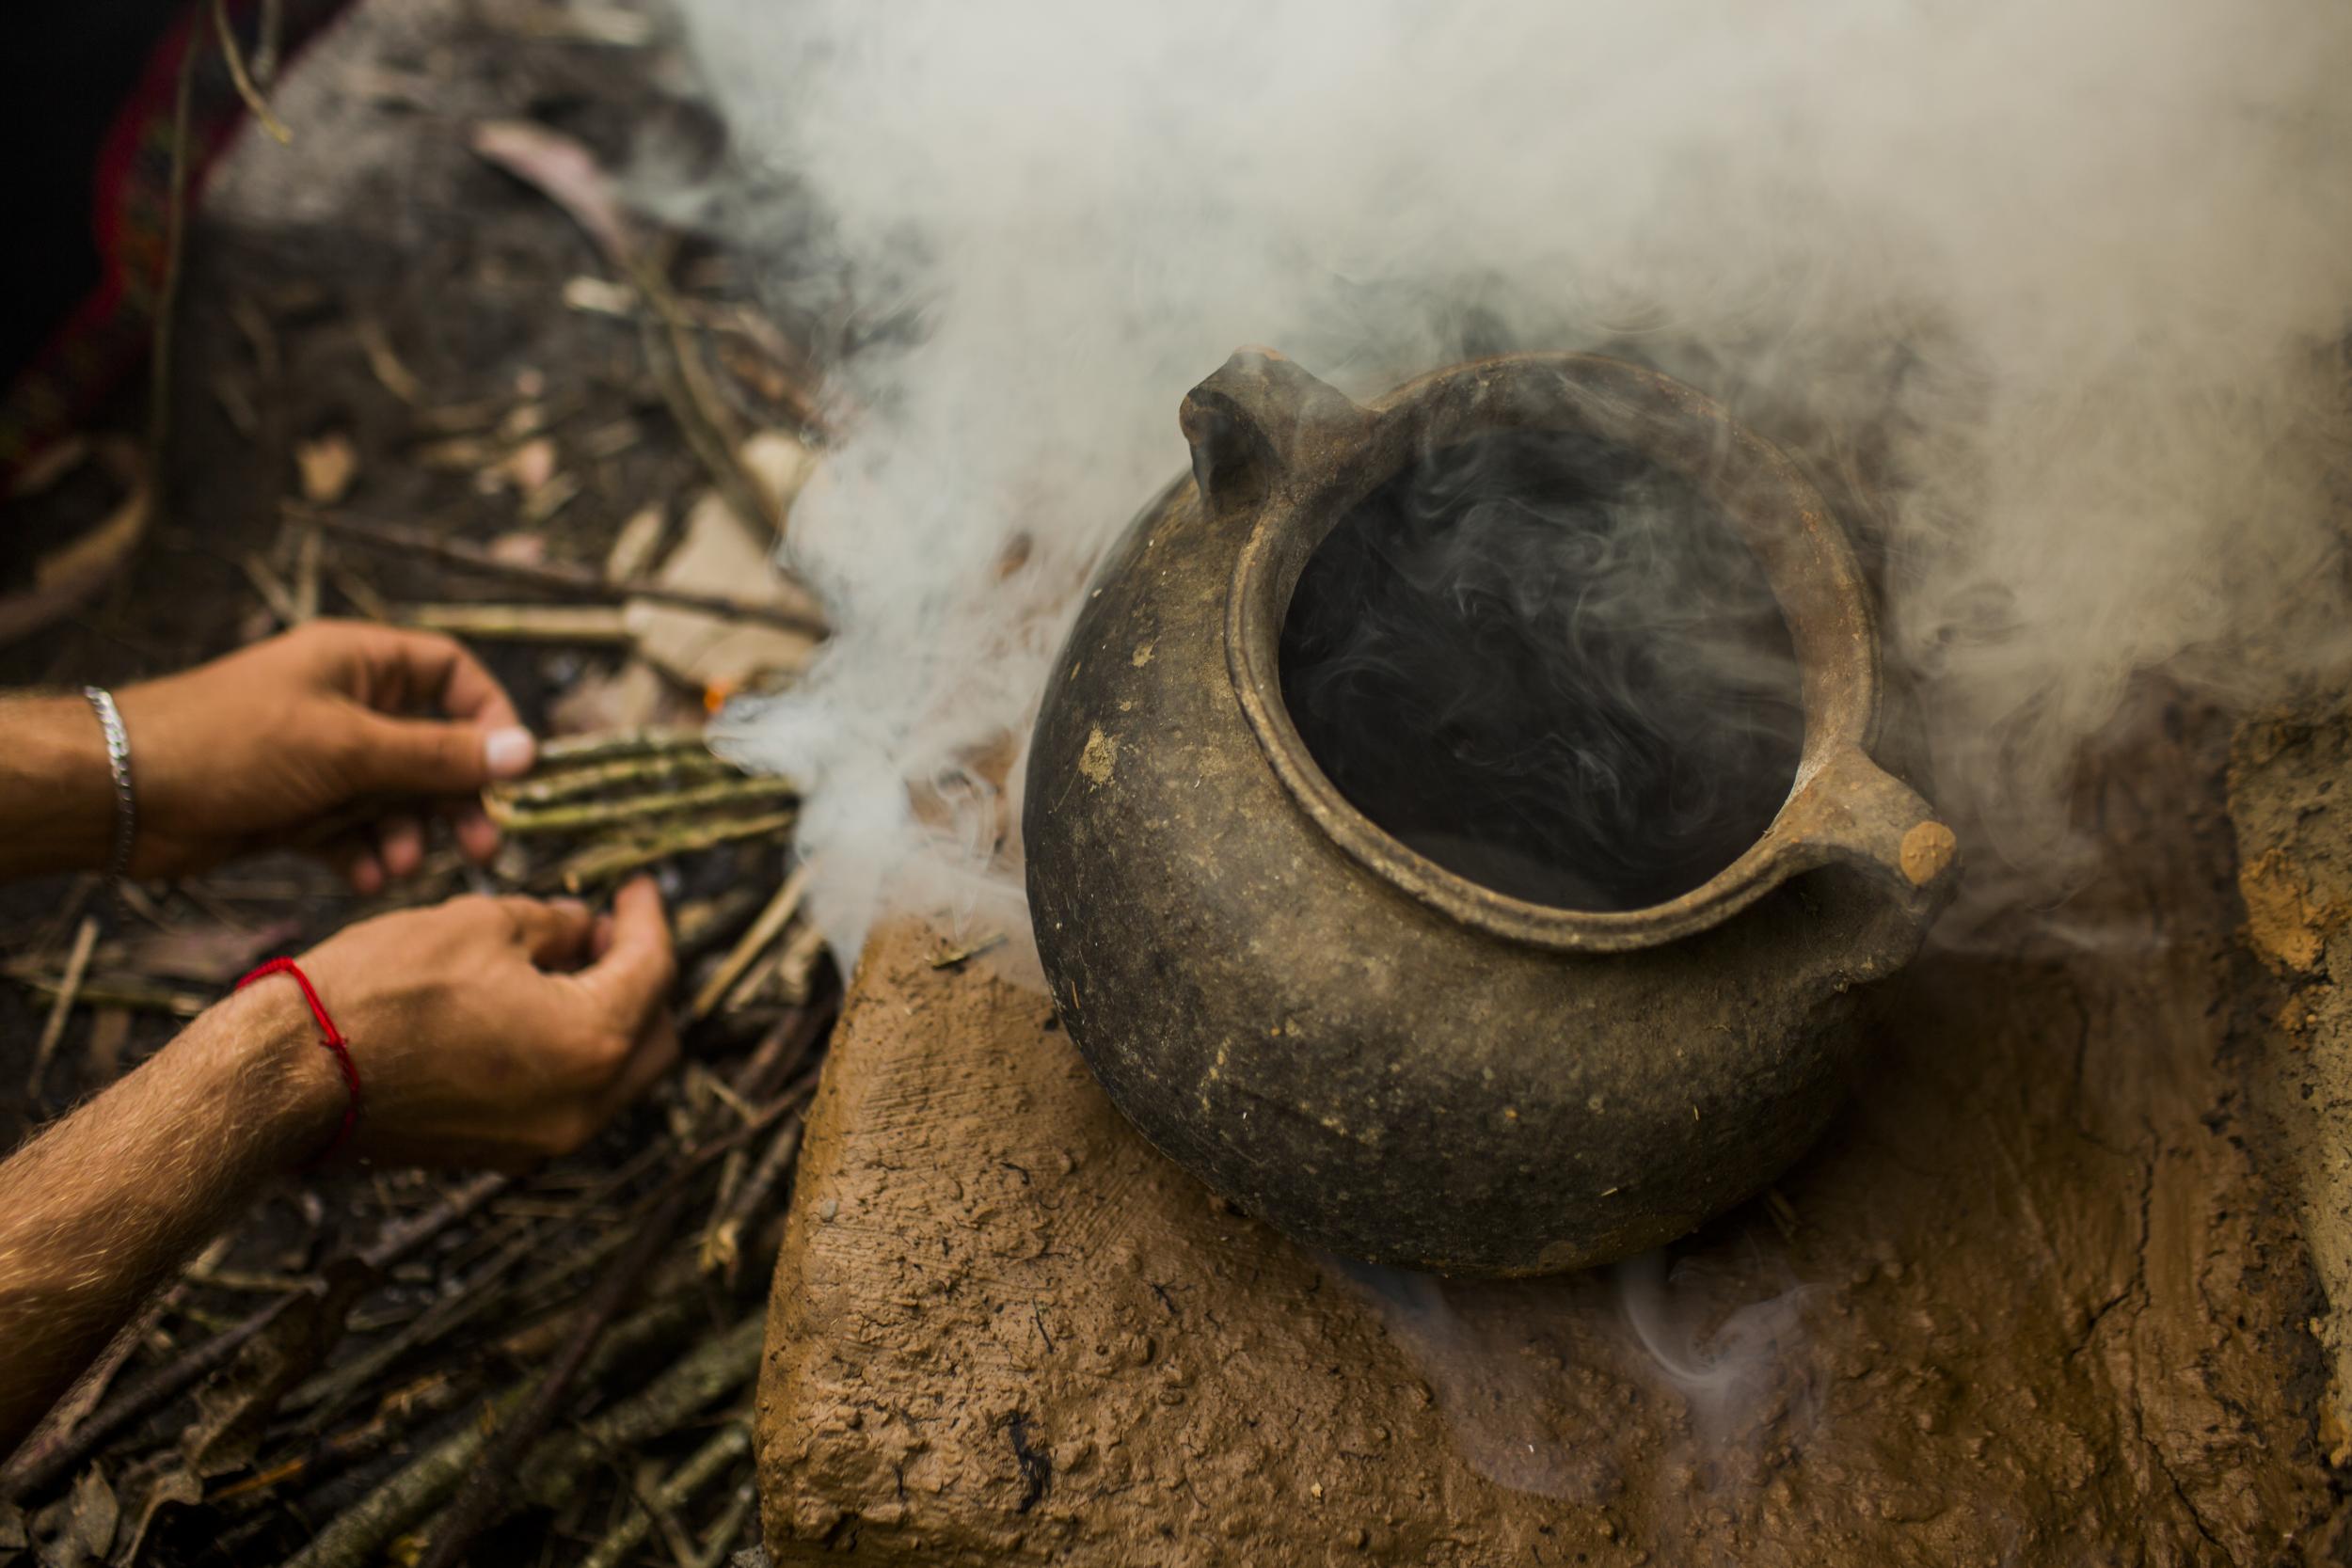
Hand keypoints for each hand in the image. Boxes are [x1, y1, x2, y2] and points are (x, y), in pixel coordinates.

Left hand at [115, 620, 538, 889]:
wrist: (125, 793)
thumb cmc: (234, 744)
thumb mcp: (350, 747)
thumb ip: (440, 755)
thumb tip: (527, 753)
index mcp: (360, 664)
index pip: (452, 675)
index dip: (490, 719)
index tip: (514, 770)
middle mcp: (347, 706)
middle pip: (433, 749)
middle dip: (456, 800)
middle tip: (482, 845)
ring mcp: (322, 760)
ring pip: (396, 799)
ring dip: (408, 836)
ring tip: (399, 867)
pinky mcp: (297, 808)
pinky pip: (355, 831)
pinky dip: (367, 855)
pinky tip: (368, 877)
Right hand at [258, 877, 679, 1167]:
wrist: (291, 1075)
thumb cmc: (382, 990)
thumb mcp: (482, 925)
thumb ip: (555, 924)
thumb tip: (584, 926)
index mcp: (594, 1041)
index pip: (654, 969)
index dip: (647, 917)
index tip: (637, 886)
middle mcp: (584, 1105)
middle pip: (655, 1033)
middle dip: (641, 974)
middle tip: (605, 927)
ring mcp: (544, 1139)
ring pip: (615, 1074)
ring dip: (607, 1016)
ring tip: (564, 962)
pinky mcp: (503, 1152)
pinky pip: (567, 1099)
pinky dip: (569, 1053)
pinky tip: (532, 1007)